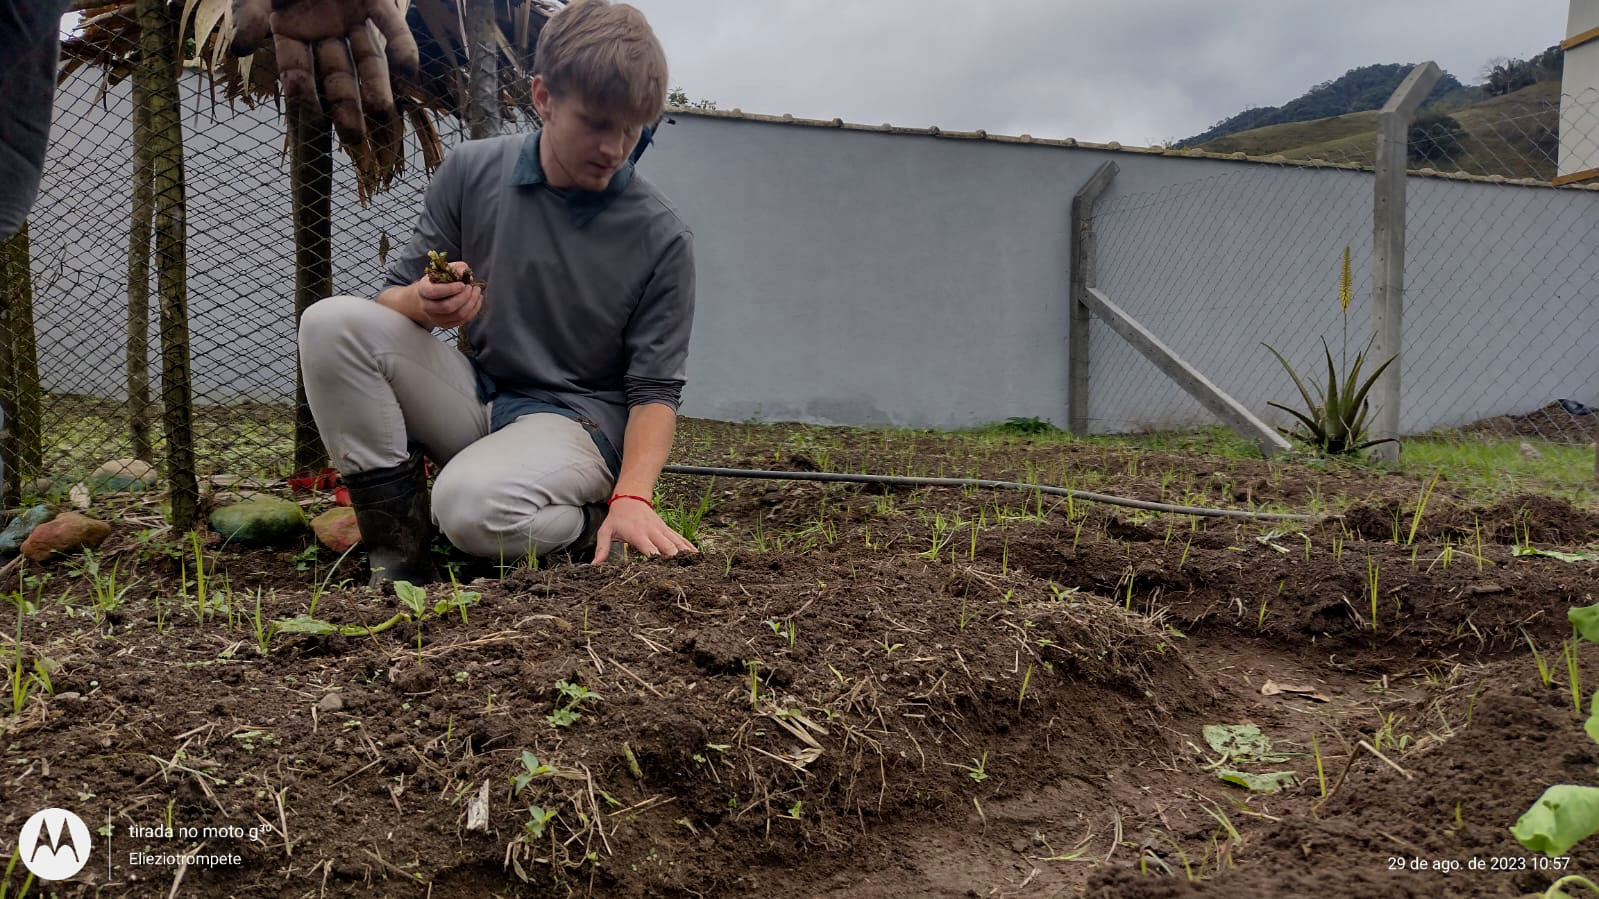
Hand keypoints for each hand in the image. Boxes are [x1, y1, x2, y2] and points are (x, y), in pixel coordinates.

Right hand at [231, 0, 418, 175]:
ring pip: (366, 59)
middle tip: (354, 140)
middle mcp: (323, 31)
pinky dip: (401, 46)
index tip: (308, 111)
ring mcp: (350, 17)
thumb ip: (249, 16)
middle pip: (336, 75)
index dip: (301, 88)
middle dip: (344, 106)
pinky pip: (390, 25)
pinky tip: (409, 69)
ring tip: (383, 114)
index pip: (296, 68)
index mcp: (290, 31)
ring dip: (376, 87)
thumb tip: (237, 51)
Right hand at [416, 262, 482, 328]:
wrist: (429, 297)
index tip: (462, 284)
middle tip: (471, 287)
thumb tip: (464, 273)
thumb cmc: (438, 282)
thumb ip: (455, 268)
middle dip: (464, 297)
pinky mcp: (446, 325)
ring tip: (477, 292)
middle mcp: (427, 306)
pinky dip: (474, 310)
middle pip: (448, 306)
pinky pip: (463, 320)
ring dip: (472, 303)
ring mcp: (436, 318)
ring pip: (458, 315)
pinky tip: (477, 300)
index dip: (451, 288)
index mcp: (424, 290)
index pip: (435, 292)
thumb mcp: (443, 270)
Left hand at [591, 498, 697, 565]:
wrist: (630, 499)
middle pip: (667, 546)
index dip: (657, 558)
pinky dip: (689, 547)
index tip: (663, 569)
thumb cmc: (617, 518)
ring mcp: (662, 530)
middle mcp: (653, 532)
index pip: (649, 548)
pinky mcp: (667, 529)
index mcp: (638, 535)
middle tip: (684, 572)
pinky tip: (698, 556)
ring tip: (696, 566)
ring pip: (677, 542)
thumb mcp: (605, 531)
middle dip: (676, 559)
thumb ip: (601, 548)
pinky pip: (680, 539)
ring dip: (686, 553)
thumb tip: (594, 565)